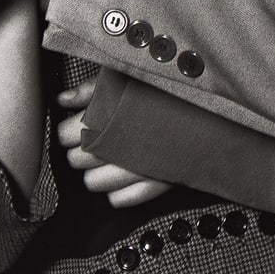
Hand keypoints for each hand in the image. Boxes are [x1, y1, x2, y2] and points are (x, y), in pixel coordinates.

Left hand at [57, 79, 170, 207]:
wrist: (211, 102)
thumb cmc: (165, 86)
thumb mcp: (126, 74)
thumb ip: (92, 88)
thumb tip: (63, 99)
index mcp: (115, 113)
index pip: (72, 133)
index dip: (67, 132)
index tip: (70, 129)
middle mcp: (127, 142)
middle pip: (81, 158)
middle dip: (79, 151)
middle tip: (86, 141)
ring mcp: (144, 164)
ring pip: (97, 182)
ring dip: (93, 173)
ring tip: (100, 161)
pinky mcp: (161, 181)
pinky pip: (125, 198)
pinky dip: (117, 193)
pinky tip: (117, 181)